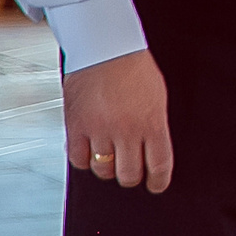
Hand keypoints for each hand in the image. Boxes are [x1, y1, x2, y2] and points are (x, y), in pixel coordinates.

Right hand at [64, 50, 171, 192]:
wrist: (107, 49)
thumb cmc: (135, 69)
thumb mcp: (157, 98)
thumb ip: (154, 125)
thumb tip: (151, 151)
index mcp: (153, 122)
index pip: (159, 164)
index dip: (158, 181)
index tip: (156, 186)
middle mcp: (127, 130)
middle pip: (129, 174)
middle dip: (131, 177)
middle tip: (131, 172)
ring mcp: (100, 130)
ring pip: (103, 170)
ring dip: (108, 168)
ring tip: (111, 158)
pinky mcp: (76, 126)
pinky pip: (78, 159)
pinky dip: (84, 160)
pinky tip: (90, 151)